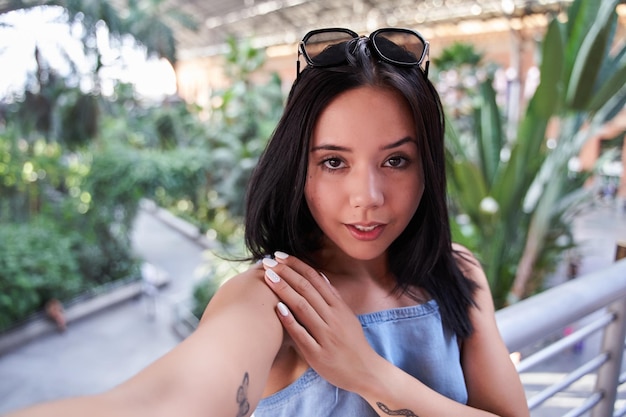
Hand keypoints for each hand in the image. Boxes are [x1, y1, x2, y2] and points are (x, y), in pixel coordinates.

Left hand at [261, 253, 379, 392]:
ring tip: (268, 277)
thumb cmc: (352, 343)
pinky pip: (302, 335)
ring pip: (303, 308)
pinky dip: (290, 320)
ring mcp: (326, 336)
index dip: (296, 265)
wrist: (366, 372)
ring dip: (284, 290)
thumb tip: (319, 276)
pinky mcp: (318, 354)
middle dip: (286, 273)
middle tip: (268, 262)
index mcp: (338, 307)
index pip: (315, 279)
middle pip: (306, 290)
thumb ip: (333, 297)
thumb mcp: (347, 316)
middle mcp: (333, 318)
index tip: (279, 256)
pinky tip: (277, 308)